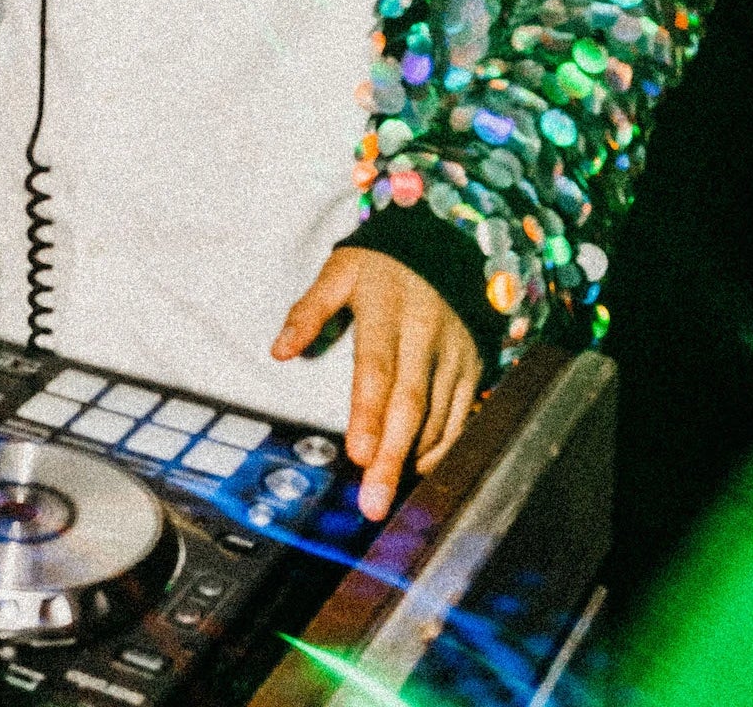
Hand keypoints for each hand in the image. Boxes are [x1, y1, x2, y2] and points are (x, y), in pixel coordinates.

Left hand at [271, 248, 482, 521]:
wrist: (442, 248)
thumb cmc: (378, 267)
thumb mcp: (338, 272)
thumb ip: (308, 310)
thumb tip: (278, 350)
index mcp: (388, 310)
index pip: (377, 368)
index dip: (367, 413)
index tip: (356, 454)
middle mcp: (425, 336)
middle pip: (410, 405)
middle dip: (392, 457)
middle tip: (373, 503)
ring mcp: (455, 354)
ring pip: (439, 418)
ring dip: (415, 459)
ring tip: (389, 496)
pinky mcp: (474, 367)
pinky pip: (461, 418)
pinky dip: (442, 449)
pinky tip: (420, 471)